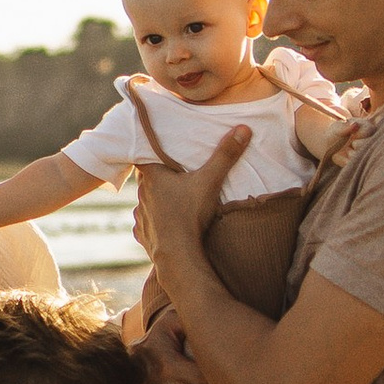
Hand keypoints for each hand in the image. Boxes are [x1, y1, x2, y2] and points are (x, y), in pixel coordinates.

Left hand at [130, 124, 247, 270]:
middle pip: (147, 180)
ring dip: (156, 202)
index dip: (150, 153)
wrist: (177, 254)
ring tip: (173, 204)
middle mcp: (141, 194)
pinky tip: (165, 227)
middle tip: (176, 178)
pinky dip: (153, 224)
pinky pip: (145, 225)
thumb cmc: (190, 214)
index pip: (143, 156)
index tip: (160, 152)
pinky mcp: (142, 234)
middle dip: (159, 178)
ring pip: (146, 202)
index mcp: (153, 176)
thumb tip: (243, 129)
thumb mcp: (210, 181)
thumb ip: (225, 155)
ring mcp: (140, 215)